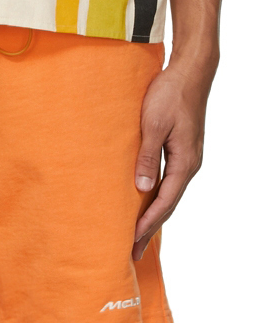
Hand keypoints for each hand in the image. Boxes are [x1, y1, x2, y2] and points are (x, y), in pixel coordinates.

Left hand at [132, 57, 210, 261]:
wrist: (190, 71)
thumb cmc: (171, 94)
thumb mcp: (154, 124)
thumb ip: (147, 156)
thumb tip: (141, 189)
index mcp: (184, 162)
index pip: (164, 202)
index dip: (147, 223)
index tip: (132, 242)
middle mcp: (189, 164)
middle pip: (169, 204)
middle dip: (150, 227)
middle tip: (133, 251)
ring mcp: (188, 157)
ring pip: (170, 192)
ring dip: (154, 213)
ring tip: (138, 233)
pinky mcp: (183, 148)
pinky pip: (170, 180)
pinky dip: (158, 195)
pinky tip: (147, 199)